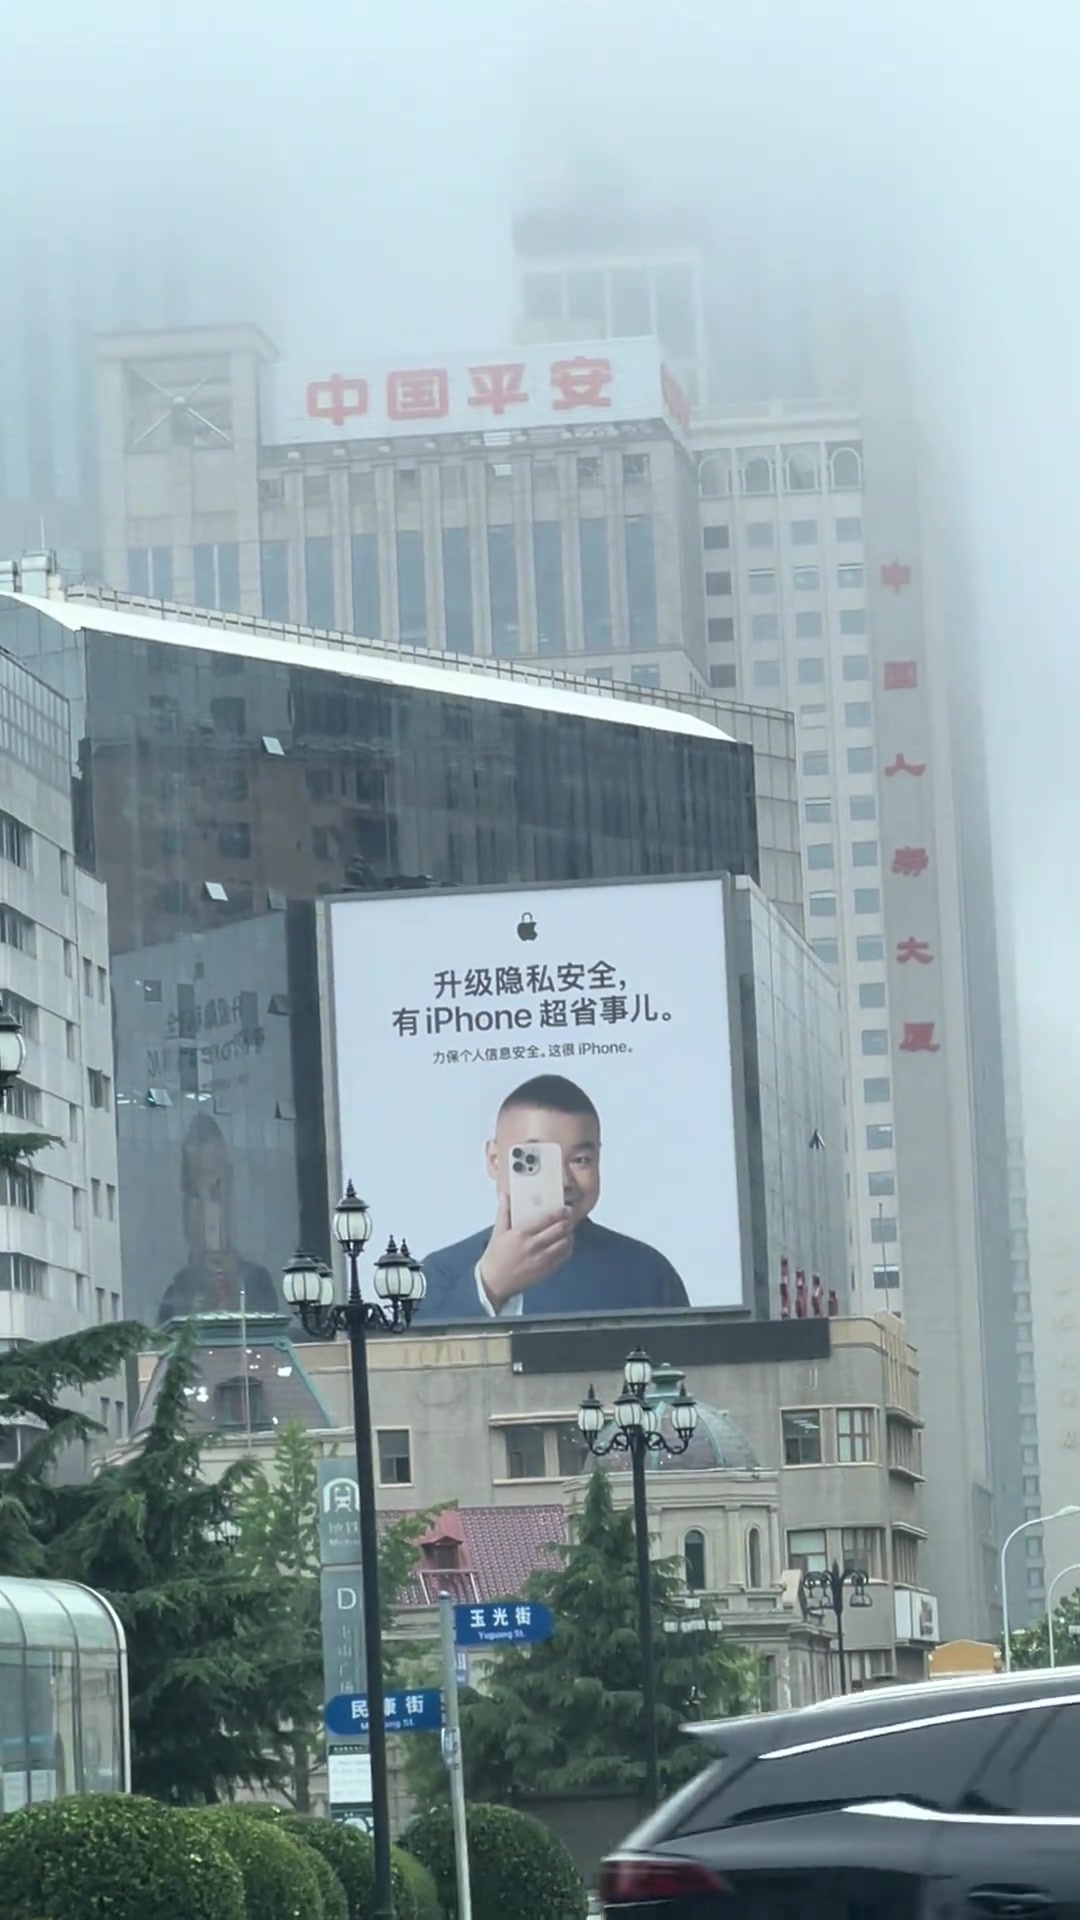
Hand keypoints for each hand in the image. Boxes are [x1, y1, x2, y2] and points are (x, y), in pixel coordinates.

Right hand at [478, 1192, 573, 1310]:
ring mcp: (542, 1259)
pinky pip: (563, 1257)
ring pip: (565, 1243)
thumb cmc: (495, 1255)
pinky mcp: (546, 1270)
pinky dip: (568, 1248)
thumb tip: (504, 1194)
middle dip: (568, 1221)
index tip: (566, 1208)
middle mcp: (534, 1245)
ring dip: (569, 1234)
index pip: (547, 1219)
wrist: (494, 1282)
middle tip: (571, 1216)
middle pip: (560, 1230)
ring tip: (569, 1229)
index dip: (560, 1212)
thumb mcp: (498, 1232)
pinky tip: (565, 1243)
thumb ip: (503, 1212)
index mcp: (521, 1234)